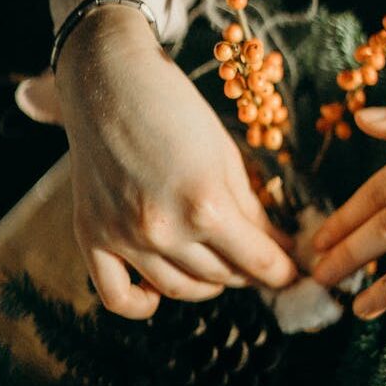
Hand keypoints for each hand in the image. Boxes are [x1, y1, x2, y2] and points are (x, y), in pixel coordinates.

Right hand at [56, 6, 296, 318]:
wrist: (109, 80)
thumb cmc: (176, 110)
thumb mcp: (227, 156)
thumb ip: (251, 208)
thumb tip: (278, 246)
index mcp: (206, 205)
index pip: (258, 261)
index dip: (282, 272)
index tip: (293, 273)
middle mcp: (163, 229)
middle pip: (222, 276)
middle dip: (249, 273)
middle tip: (259, 262)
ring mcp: (124, 237)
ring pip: (180, 289)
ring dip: (210, 285)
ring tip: (222, 269)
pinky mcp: (92, 236)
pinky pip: (116, 296)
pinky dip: (143, 305)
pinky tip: (160, 296)